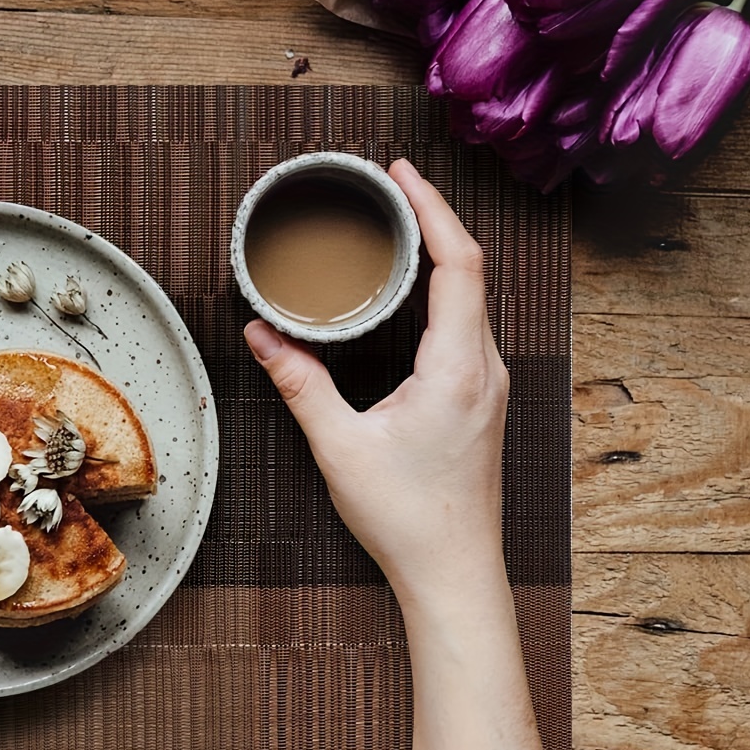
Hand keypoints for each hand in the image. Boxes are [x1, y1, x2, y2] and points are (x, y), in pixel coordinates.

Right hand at [243, 158, 508, 615]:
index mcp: (458, 368)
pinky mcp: (480, 399)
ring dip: (439, 253)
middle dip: (432, 218)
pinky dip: (441, 289)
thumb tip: (261, 334)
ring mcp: (488, 384)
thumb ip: (300, 383)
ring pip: (472, 296)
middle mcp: (485, 368)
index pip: (458, 264)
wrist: (454, 574)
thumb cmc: (406, 518)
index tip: (400, 175)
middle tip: (389, 186)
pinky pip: (468, 323)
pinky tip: (411, 289)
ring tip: (397, 225)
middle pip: (470, 269)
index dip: (432, 209)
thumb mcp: (340, 446)